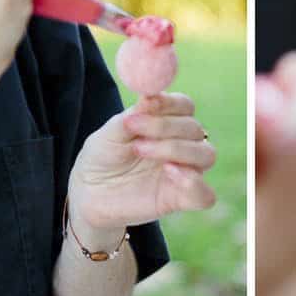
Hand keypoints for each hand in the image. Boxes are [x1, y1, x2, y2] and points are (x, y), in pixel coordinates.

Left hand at [67, 92, 216, 234]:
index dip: (171, 103)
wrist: (89, 193)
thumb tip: (150, 95)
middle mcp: (182, 145)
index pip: (185, 106)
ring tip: (141, 150)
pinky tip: (170, 173)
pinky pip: (205, 195)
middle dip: (165, 127)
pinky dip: (194, 183)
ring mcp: (185, 172)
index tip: (148, 102)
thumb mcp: (110, 133)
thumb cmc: (103, 157)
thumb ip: (132, 116)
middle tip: (136, 136)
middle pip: (195, 128)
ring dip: (177, 149)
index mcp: (168, 123)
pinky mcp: (182, 199)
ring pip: (206, 155)